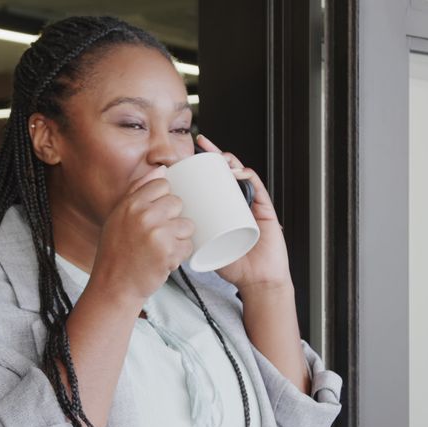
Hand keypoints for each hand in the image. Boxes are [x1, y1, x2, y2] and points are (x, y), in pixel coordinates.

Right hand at [89, 166, 195, 307]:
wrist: (114, 286)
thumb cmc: (116, 252)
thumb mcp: (118, 217)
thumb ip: (137, 191)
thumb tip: (162, 169)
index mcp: (130, 204)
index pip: (162, 184)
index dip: (164, 199)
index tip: (157, 214)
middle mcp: (143, 215)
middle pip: (178, 203)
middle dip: (173, 219)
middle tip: (159, 236)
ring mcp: (157, 233)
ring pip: (187, 225)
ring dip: (179, 238)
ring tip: (162, 249)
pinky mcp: (168, 251)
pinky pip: (188, 246)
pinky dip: (180, 255)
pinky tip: (163, 261)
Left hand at [195, 133, 292, 291]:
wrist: (256, 280)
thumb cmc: (233, 265)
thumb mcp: (202, 247)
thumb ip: (184, 237)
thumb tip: (162, 228)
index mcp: (222, 208)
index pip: (211, 181)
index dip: (200, 166)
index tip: (187, 156)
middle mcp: (237, 202)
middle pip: (226, 172)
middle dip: (215, 155)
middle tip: (202, 146)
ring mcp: (251, 203)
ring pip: (241, 175)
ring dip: (230, 162)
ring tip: (217, 158)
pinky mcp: (265, 209)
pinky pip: (257, 187)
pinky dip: (248, 177)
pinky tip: (237, 173)